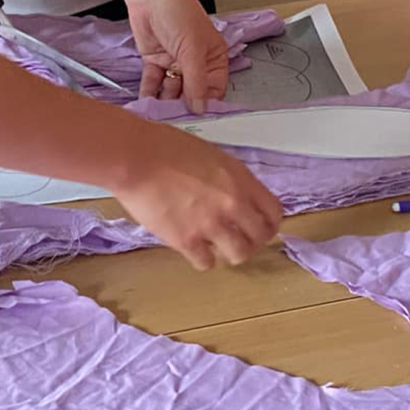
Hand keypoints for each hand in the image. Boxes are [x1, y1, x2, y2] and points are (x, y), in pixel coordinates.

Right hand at [112, 122, 282, 269]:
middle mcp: (232, 204)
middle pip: (260, 237)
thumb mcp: (212, 155)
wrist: (135, 158)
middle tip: (239, 238)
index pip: (274, 212)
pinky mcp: (186, 241)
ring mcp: (210, 224)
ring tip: (219, 246)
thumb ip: (230, 179)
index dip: (269, 223)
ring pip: (239, 255)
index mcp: (240, 179)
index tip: (260, 226)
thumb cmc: (167, 147)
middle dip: (253, 240)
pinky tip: (194, 248)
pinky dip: (203, 258)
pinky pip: (207, 263)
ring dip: (231, 252)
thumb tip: (237, 197)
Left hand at [120, 0, 229, 111]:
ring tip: (159, 116)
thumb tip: (201, 108)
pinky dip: (150, 93)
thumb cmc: (179, 11)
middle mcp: (195, 63)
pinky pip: (153, 83)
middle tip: (174, 123)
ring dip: (164, 103)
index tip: (197, 122)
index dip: (206, 106)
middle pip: (191, 94)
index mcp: (213, 58)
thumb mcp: (192, 50)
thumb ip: (196, 82)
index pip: (214, 90)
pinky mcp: (155, 61)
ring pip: (171, 91)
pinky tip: (147, 105)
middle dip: (182, 107)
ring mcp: (174, 63)